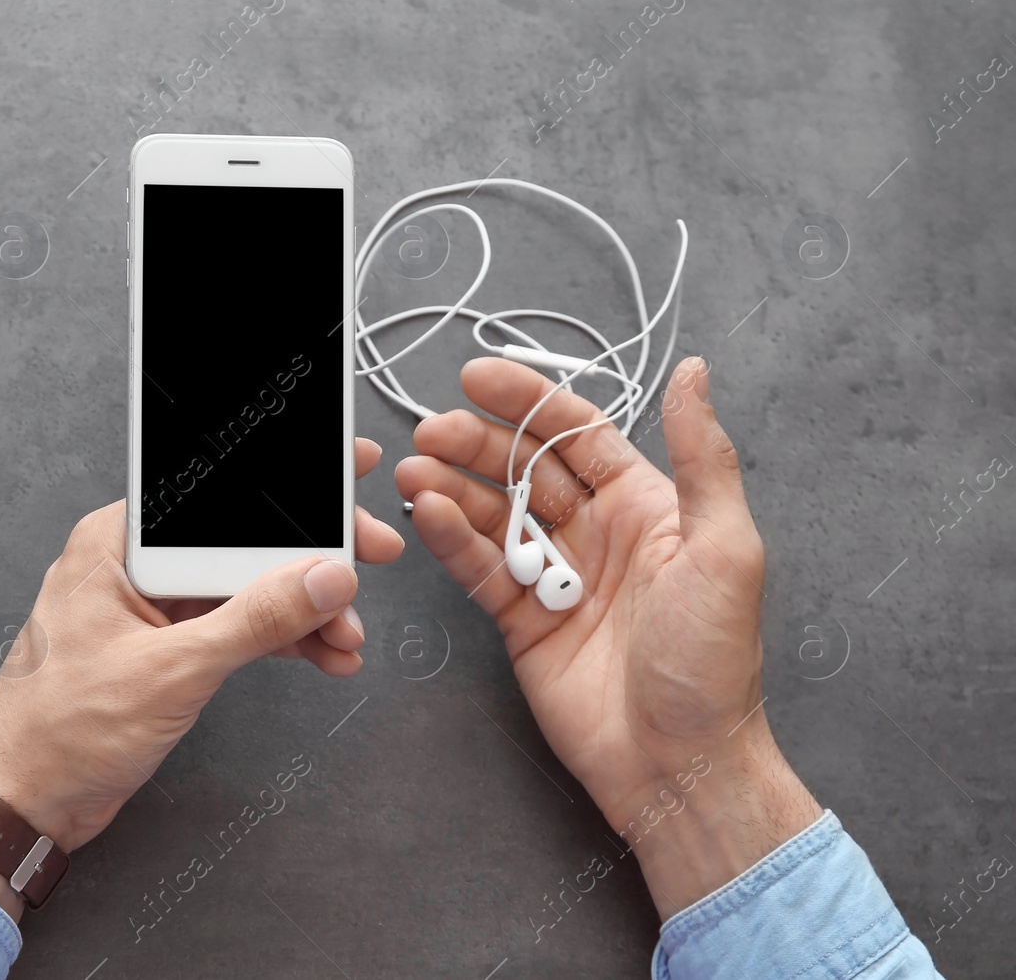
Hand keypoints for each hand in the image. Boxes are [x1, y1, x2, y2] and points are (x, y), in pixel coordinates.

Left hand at [0, 437, 402, 918]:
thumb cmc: (57, 731)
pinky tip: (321, 654)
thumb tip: (320, 577)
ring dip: (303, 608)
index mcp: (118, 543)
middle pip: (239, 538)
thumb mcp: (173, 669)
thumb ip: (255, 619)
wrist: (21, 802)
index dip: (288, 490)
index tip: (345, 472)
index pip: (216, 498)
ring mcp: (152, 607)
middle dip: (309, 554)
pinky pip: (235, 626)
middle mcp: (135, 564)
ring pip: (245, 585)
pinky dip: (279, 639)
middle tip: (371, 552)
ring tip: (347, 633)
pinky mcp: (166, 647)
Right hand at [395, 357, 819, 917]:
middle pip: (524, 469)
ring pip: (493, 515)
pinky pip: (480, 569)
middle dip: (476, 444)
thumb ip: (704, 457)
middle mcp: (598, 534)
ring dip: (452, 489)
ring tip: (412, 470)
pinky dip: (451, 541)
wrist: (679, 762)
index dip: (528, 403)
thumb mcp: (725, 548)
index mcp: (647, 506)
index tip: (477, 378)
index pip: (578, 435)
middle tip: (431, 430)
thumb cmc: (712, 661)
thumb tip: (694, 373)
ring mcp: (557, 577)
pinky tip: (427, 515)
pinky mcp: (523, 622)